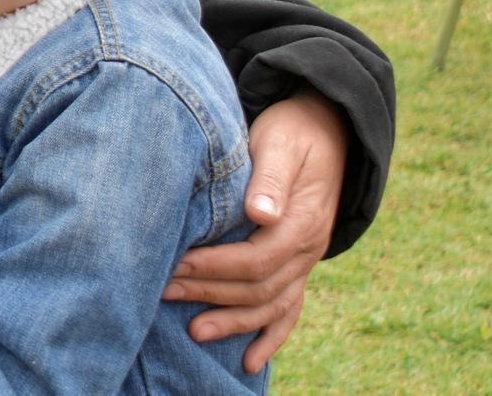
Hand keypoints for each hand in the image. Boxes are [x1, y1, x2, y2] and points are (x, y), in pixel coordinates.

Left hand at [164, 90, 346, 374]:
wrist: (326, 130)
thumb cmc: (292, 132)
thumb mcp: (281, 144)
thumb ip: (270, 178)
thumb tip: (261, 213)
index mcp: (301, 223)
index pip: (255, 259)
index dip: (214, 267)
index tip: (175, 266)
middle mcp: (308, 249)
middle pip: (258, 286)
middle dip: (211, 294)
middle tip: (165, 293)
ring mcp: (306, 261)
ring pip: (272, 304)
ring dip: (233, 321)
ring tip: (194, 333)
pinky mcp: (300, 263)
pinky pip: (290, 309)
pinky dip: (272, 336)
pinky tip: (250, 360)